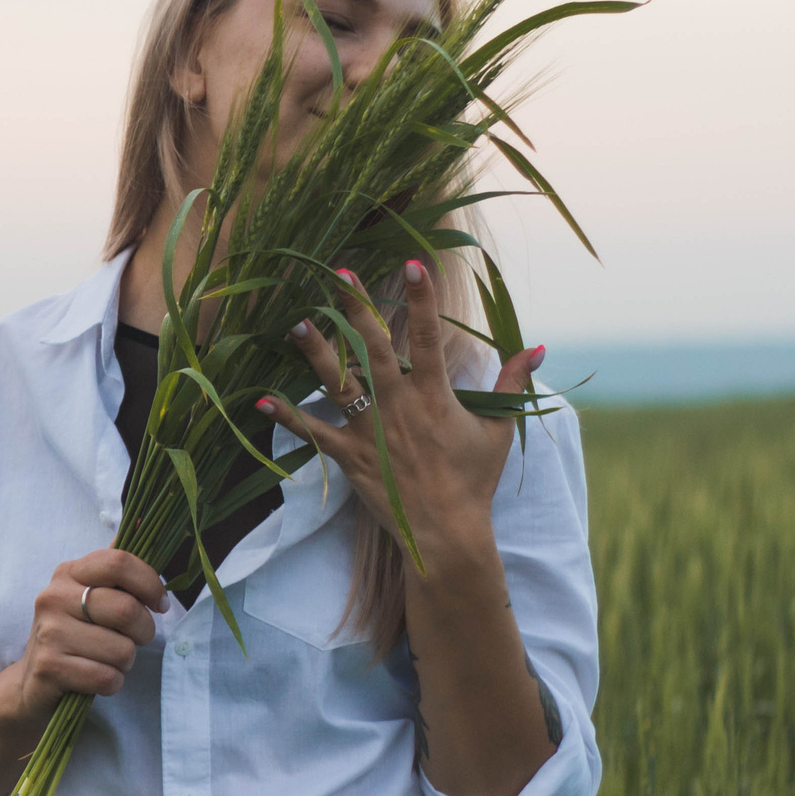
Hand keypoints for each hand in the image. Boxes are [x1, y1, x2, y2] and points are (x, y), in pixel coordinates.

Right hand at [6, 550, 167, 711]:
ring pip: (122, 650)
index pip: (118, 562)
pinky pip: (106, 678)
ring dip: (125, 663)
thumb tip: (139, 522)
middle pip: (126, 609)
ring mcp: (49, 632)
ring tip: (107, 660)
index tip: (159, 603)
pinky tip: (96, 679)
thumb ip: (115, 566)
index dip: (149, 583)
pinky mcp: (50, 667)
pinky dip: (111, 683)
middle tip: (133, 639)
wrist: (32, 682)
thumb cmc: (74, 635)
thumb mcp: (89, 596)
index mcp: (68, 574)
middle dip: (143, 632)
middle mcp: (53, 597)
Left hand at [257, 259, 545, 558]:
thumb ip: (512, 383)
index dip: (422, 299)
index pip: (430, 337)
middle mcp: (399, 406)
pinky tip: (258, 399)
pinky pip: (313, 433)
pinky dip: (286, 416)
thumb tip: (535, 346)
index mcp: (435, 396)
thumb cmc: (473, 480)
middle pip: (375, 348)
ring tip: (296, 322)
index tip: (414, 263)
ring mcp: (371, 430)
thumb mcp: (499, 429)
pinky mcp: (349, 455)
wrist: (446, 532)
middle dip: (357, 309)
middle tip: (339, 274)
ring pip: (339, 383)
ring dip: (316, 353)